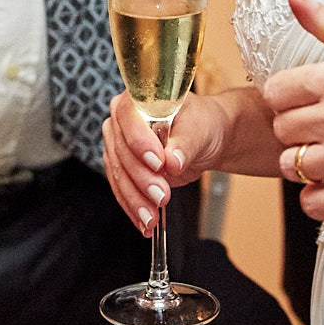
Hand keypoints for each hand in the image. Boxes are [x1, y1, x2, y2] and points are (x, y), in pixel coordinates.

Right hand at [101, 91, 226, 234]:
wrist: (205, 139)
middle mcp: (121, 122)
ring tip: (151, 219)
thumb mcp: (200, 129)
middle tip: (162, 197)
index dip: (139, 142)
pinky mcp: (122, 169)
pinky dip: (133, 208)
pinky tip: (144, 224)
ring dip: (135, 200)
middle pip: (121, 151)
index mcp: (137, 100)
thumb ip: (184, 144)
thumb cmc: (202, 124)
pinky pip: (121, 190)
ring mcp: (118, 146)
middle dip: (142, 178)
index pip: (128, 118)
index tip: (159, 163)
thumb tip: (173, 161)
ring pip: (119, 175)